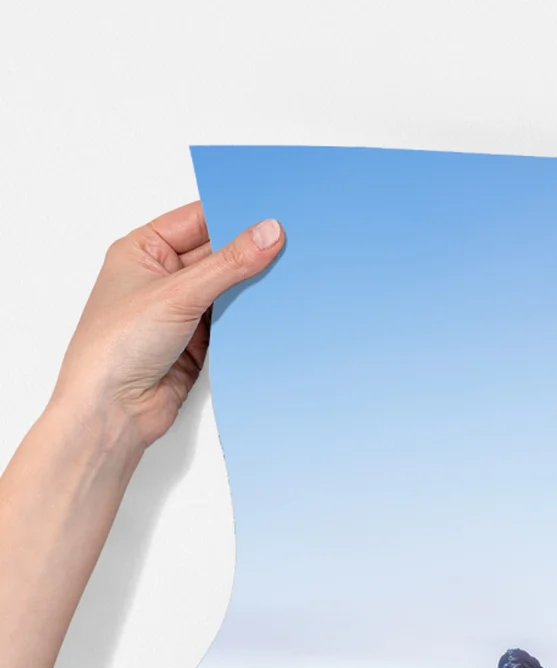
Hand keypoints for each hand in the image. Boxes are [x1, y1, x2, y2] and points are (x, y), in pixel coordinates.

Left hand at [50, 201, 283, 450]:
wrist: (113, 411)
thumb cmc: (115, 347)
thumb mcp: (178, 293)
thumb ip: (228, 264)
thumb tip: (267, 233)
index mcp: (143, 250)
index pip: (197, 220)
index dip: (233, 214)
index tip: (272, 213)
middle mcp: (162, 278)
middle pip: (217, 255)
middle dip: (249, 253)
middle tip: (291, 244)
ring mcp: (181, 311)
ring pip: (229, 290)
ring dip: (253, 288)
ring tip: (290, 276)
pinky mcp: (199, 343)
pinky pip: (234, 322)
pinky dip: (252, 318)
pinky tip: (276, 311)